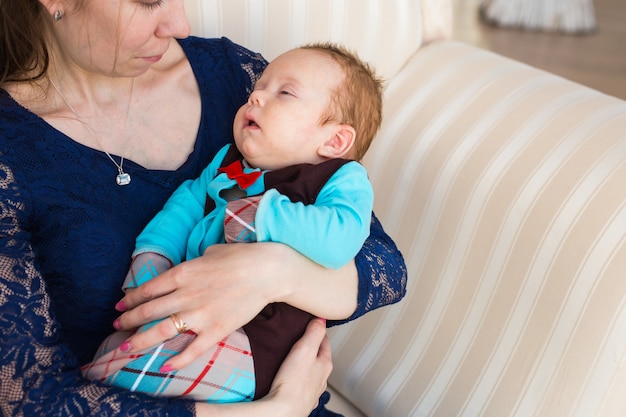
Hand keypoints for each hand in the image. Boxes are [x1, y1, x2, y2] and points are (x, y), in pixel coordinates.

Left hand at [113, 243, 285, 369]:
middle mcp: (185, 295)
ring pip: (161, 331)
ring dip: (140, 340)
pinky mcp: (216, 330)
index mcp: (183, 273)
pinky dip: (177, 361)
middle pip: (148, 310)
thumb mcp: (211, 252)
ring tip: (125, 347)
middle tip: (117, 327)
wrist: (268, 271)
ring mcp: (199, 314)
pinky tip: (165, 366)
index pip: (148, 289)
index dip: (130, 299)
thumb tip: (188, 271)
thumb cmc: (241, 257)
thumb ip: (194, 263)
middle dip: (128, 320)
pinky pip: (192, 350)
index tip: (119, 306)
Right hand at [194, 318, 332, 416]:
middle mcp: (321, 378)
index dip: (317, 330)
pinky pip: (302, 386)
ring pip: (311, 373)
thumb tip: (321, 319)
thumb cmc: (293, 383)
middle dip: (311, 348)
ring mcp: (312, 391)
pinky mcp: (301, 400)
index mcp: (325, 364)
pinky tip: (290, 379)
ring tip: (293, 359)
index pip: (325, 341)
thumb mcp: (305, 349)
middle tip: (299, 339)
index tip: (311, 323)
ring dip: (305, 365)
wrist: (283, 411)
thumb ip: (314, 332)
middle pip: (319, 357)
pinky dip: (298, 380)